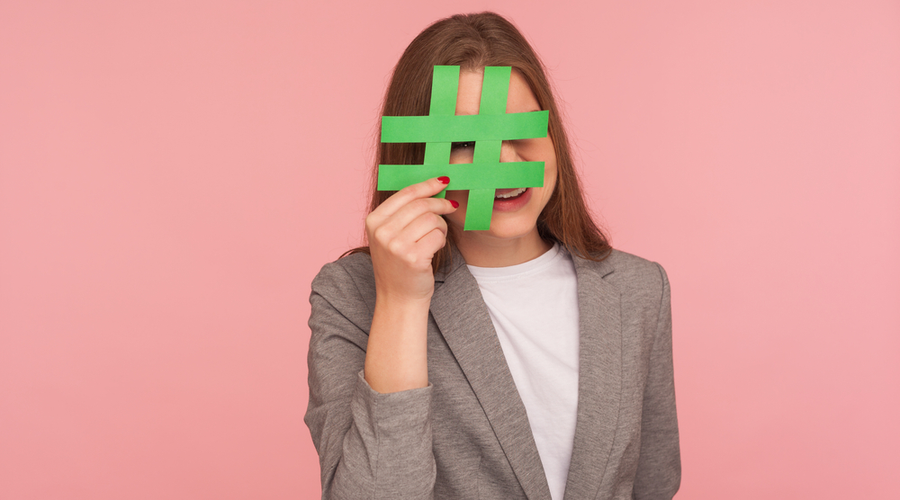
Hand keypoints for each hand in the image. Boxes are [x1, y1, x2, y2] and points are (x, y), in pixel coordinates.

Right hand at [365, 176, 457, 302]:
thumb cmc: (399, 264)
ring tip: (435, 238)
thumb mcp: (390, 235)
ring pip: (432, 219)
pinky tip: (435, 248)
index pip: (405, 194)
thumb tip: (433, 185)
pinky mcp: (412, 257)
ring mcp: (396, 245)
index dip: (427, 185)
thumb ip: (404, 212)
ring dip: (441, 227)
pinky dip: (441, 240)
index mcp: (374, 221)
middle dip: (440, 204)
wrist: (398, 298)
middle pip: (421, 204)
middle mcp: (382, 232)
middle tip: (452, 206)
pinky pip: (437, 236)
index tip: (443, 181)